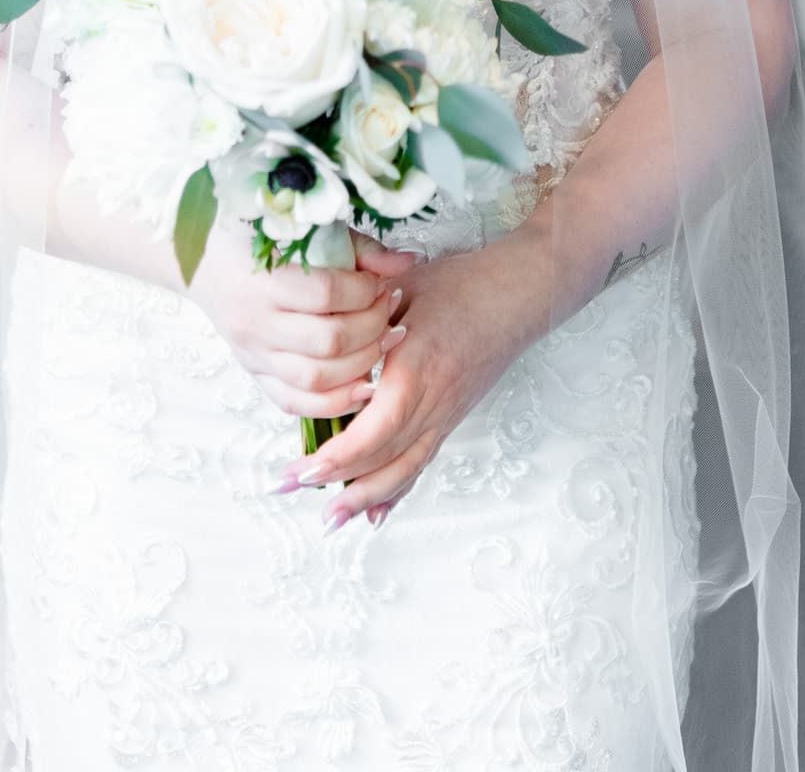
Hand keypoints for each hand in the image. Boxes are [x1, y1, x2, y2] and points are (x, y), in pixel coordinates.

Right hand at [186, 220, 419, 419]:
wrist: (204, 263)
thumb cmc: (256, 238)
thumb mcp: (305, 232)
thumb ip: (357, 248)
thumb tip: (408, 262)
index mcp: (264, 281)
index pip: (326, 294)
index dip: (365, 290)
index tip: (380, 280)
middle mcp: (256, 324)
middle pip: (329, 342)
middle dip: (372, 326)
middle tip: (389, 307)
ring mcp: (254, 355)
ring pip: (318, 379)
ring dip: (363, 364)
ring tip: (383, 339)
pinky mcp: (256, 375)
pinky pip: (299, 404)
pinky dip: (337, 401)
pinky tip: (364, 382)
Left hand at [272, 232, 546, 528]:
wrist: (515, 296)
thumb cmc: (461, 286)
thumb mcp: (402, 288)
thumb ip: (362, 314)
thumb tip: (320, 327)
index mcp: (415, 372)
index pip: (373, 431)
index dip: (337, 457)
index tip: (302, 469)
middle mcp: (432, 404)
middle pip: (383, 459)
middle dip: (334, 481)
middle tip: (288, 488)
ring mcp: (444, 416)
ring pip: (403, 470)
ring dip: (364, 498)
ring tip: (330, 519)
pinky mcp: (450, 419)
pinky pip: (421, 462)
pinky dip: (396, 490)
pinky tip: (375, 513)